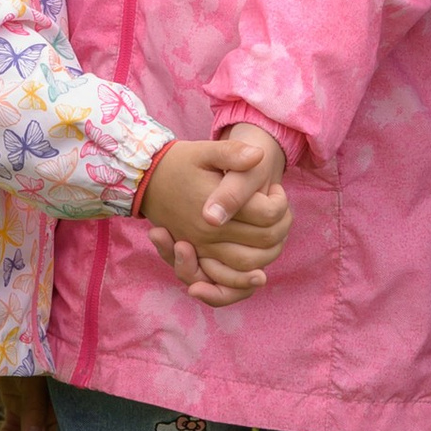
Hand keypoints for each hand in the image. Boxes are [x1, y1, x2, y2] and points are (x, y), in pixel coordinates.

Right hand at [138, 129, 291, 289]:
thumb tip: (258, 155)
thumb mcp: (204, 151)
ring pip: (249, 265)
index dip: (280, 202)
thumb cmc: (180, 163)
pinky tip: (257, 270)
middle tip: (282, 212)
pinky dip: (243, 279)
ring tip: (276, 236)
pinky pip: (224, 279)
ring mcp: (202, 248)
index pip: (266, 214)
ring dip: (269, 254)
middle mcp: (208, 233)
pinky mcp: (198, 256)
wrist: (148, 179)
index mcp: (214, 206)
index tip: (277, 189)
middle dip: (281, 228)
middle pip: (263, 241)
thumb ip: (231, 153)